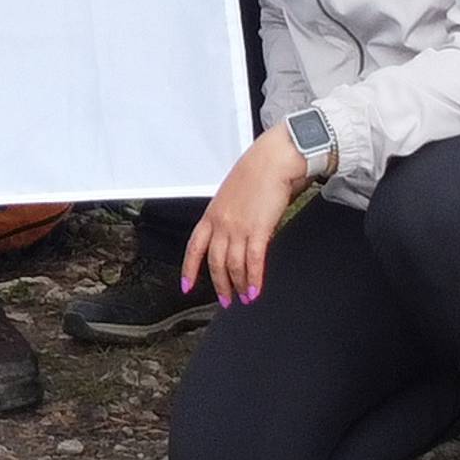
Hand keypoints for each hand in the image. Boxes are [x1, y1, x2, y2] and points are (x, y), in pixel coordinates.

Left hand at [177, 126, 321, 305]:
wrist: (272, 160)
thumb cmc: (257, 172)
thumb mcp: (233, 195)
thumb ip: (232, 217)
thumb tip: (240, 235)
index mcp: (211, 214)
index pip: (194, 247)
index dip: (189, 270)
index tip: (187, 286)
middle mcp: (221, 223)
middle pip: (215, 262)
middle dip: (220, 285)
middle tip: (226, 300)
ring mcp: (238, 228)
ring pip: (233, 266)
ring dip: (238, 286)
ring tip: (244, 297)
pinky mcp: (258, 230)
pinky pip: (253, 262)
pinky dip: (254, 279)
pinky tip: (255, 290)